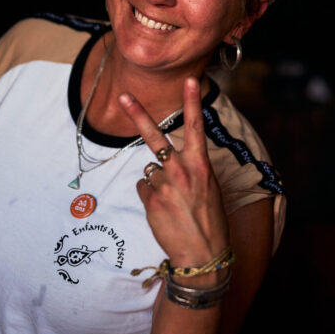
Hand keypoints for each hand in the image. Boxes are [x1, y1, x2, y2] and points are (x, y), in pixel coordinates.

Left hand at [118, 77, 228, 268]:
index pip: (196, 127)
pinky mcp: (150, 200)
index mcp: (201, 165)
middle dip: (137, 114)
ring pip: (150, 172)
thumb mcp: (209, 188)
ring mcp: (164, 185)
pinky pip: (145, 190)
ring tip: (174, 202)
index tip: (189, 80)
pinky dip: (152, 197)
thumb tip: (164, 163)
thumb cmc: (210, 219)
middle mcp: (181, 170)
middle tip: (124, 95)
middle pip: (155, 137)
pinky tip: (165, 210)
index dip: (192, 101)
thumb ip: (190, 169)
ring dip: (158, 183)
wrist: (203, 253)